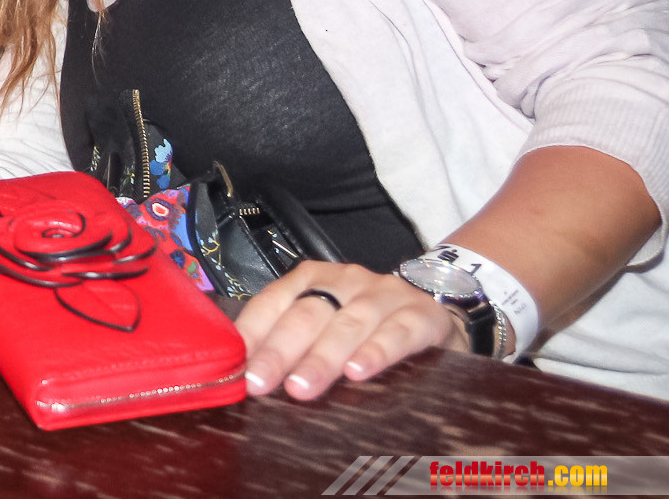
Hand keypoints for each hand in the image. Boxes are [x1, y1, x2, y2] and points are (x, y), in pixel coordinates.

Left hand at [236, 261, 468, 400]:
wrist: (434, 310)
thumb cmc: (366, 326)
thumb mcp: (325, 328)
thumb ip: (291, 345)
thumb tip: (247, 379)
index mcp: (311, 280)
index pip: (272, 303)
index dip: (252, 334)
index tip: (234, 368)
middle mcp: (343, 281)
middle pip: (305, 315)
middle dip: (279, 351)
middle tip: (259, 384)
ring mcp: (383, 294)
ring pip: (347, 324)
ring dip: (322, 358)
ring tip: (301, 387)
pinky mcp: (421, 314)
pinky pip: (397, 332)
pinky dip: (376, 351)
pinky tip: (358, 372)